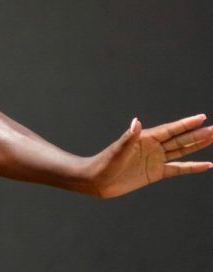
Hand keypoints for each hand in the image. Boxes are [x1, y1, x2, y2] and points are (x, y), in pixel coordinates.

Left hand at [87, 115, 212, 197]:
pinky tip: (206, 164)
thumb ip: (129, 137)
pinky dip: (192, 167)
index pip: (170, 130)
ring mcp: (156, 160)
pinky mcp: (156, 173)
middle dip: (198, 134)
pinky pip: (178, 169)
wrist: (97, 181)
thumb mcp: (118, 150)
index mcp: (145, 138)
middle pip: (180, 139)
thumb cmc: (104, 163)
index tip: (202, 118)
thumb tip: (136, 121)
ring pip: (182, 151)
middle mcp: (153, 147)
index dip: (186, 124)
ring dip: (197, 145)